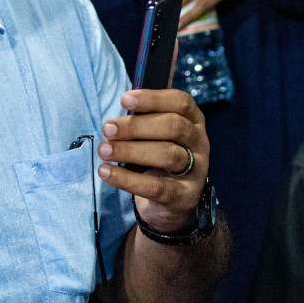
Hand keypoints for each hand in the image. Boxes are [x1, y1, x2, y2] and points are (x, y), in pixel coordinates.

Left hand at [97, 89, 210, 233]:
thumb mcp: (155, 136)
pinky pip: (156, 186)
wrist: (171, 203)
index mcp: (193, 123)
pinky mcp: (184, 196)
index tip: (124, 100)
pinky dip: (127, 179)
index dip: (153, 99)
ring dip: (130, 150)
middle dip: (136, 126)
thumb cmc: (157, 159)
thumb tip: (120, 110)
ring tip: (104, 151)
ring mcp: (196, 170)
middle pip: (174, 127)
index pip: (181, 103)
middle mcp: (199, 143)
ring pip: (168, 155)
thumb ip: (143, 121)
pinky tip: (105, 172)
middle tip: (107, 129)